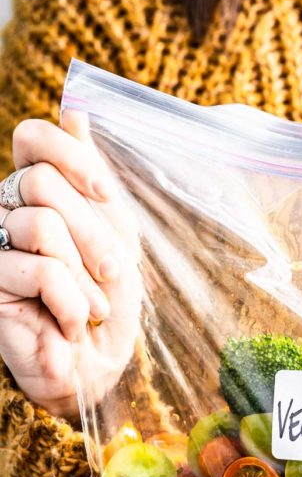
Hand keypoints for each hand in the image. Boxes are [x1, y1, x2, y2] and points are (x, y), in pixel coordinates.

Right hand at [0, 111, 140, 417]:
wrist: (98, 368)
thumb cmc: (107, 304)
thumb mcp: (115, 237)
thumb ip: (94, 180)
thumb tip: (77, 108)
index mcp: (38, 195)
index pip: (31, 138)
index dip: (69, 155)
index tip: (105, 192)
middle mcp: (6, 212)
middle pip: (42, 183)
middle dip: (92, 233)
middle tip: (110, 274)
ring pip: (41, 225)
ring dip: (84, 274)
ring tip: (91, 306)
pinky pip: (39, 269)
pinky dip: (71, 301)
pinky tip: (69, 324)